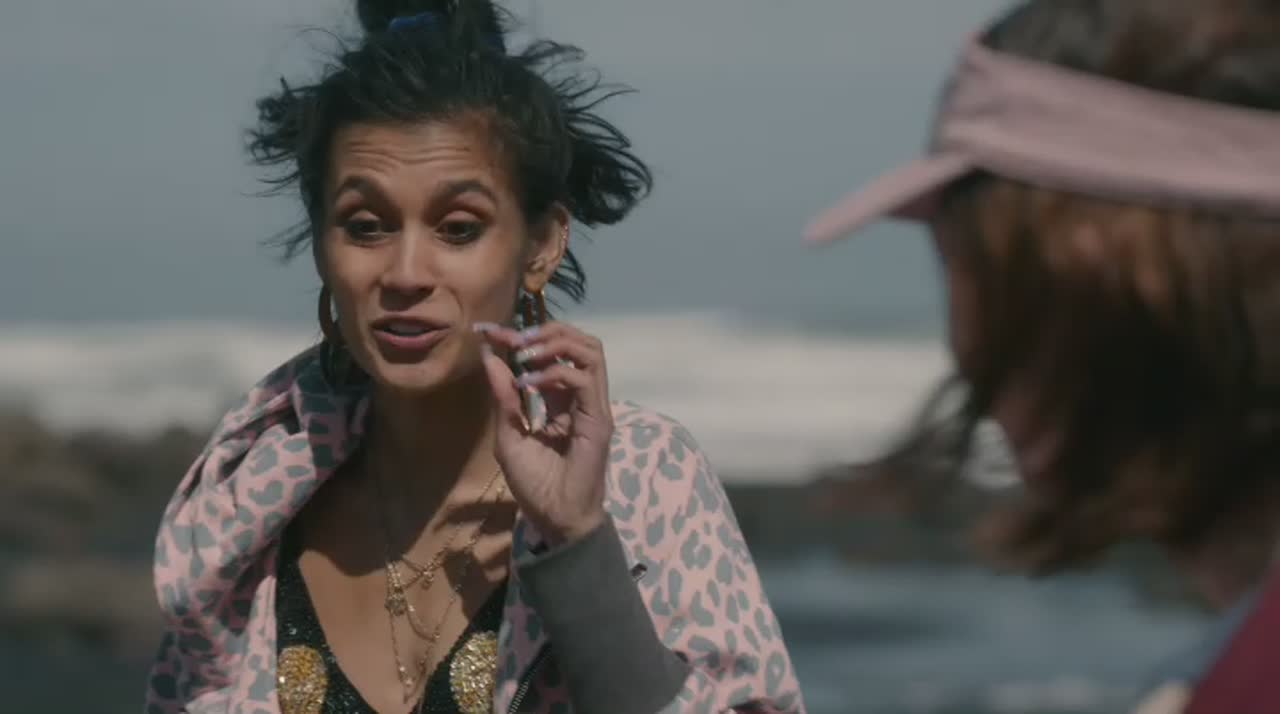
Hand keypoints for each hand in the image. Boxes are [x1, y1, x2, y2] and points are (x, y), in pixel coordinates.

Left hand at [473, 321, 611, 546]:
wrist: (555, 520)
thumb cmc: (535, 486)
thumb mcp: (508, 436)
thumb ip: (503, 398)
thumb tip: (489, 357)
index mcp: (560, 400)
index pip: (550, 355)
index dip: (522, 338)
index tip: (489, 332)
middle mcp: (580, 397)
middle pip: (579, 342)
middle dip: (546, 331)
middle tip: (513, 339)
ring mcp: (593, 407)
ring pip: (591, 351)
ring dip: (556, 343)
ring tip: (525, 353)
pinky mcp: (599, 420)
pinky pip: (585, 381)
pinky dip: (556, 373)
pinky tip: (528, 384)